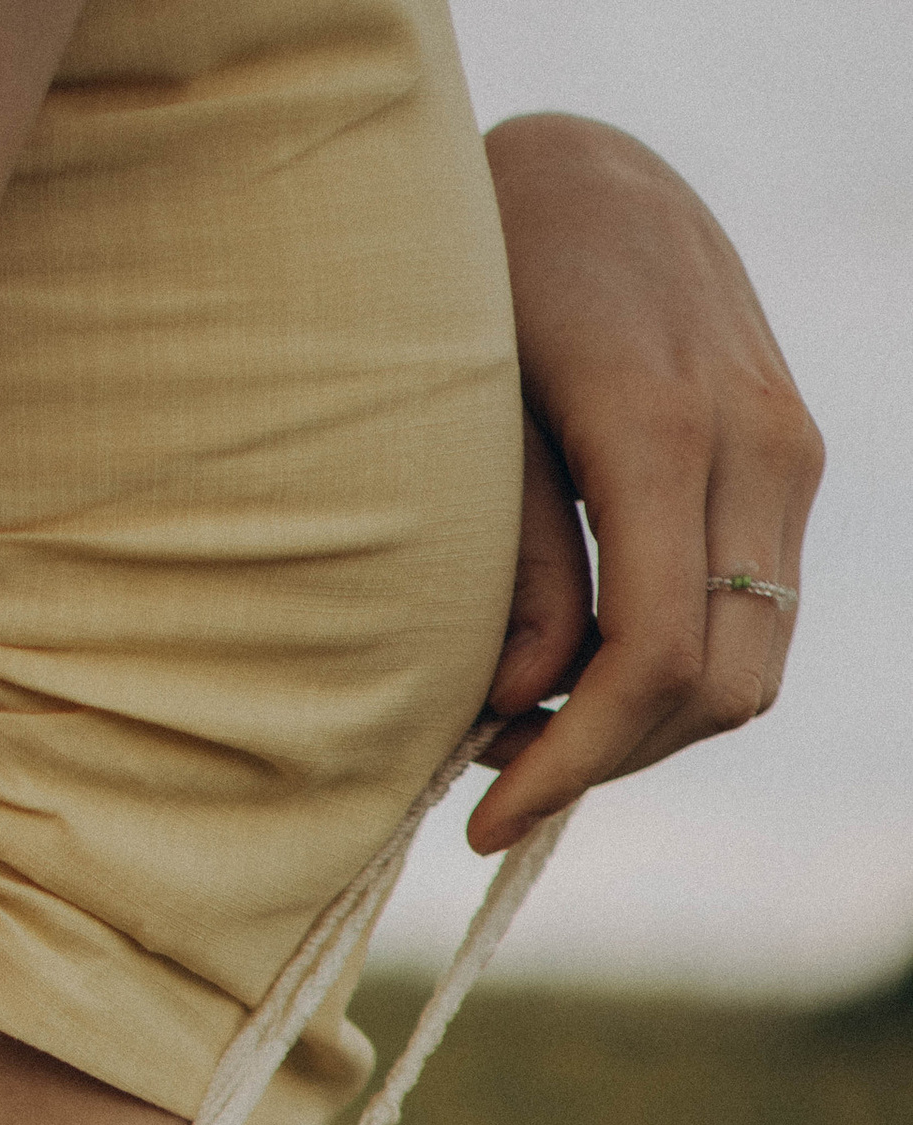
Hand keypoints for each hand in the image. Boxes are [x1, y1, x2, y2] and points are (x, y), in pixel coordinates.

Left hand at [470, 115, 824, 852]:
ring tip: (526, 730)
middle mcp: (756, 442)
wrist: (588, 170)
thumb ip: (513, 563)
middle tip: (495, 780)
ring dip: (645, 728)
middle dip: (606, 757)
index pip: (651, 656)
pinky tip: (578, 675)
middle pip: (715, 683)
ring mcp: (787, 449)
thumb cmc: (494, 280)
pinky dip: (675, 674)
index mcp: (664, 429)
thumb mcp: (469, 418)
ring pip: (750, 665)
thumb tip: (528, 700)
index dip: (571, 761)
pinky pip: (754, 613)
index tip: (483, 822)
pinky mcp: (787, 457)